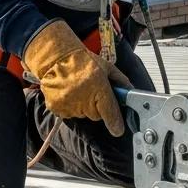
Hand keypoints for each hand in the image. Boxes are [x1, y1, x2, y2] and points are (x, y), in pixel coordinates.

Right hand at [23, 20, 128, 135]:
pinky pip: (69, 114)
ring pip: (82, 115)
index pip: (110, 113)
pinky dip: (69, 106)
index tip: (118, 130)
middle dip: (96, 106)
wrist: (56, 57)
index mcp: (99, 87)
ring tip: (78, 89)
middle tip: (91, 91)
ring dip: (82, 106)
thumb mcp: (106, 67)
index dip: (115, 123)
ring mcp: (69, 105)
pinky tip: (68, 92)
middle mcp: (84, 99)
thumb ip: (121, 81)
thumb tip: (131, 92)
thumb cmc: (82, 60)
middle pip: (96, 115)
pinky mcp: (57, 108)